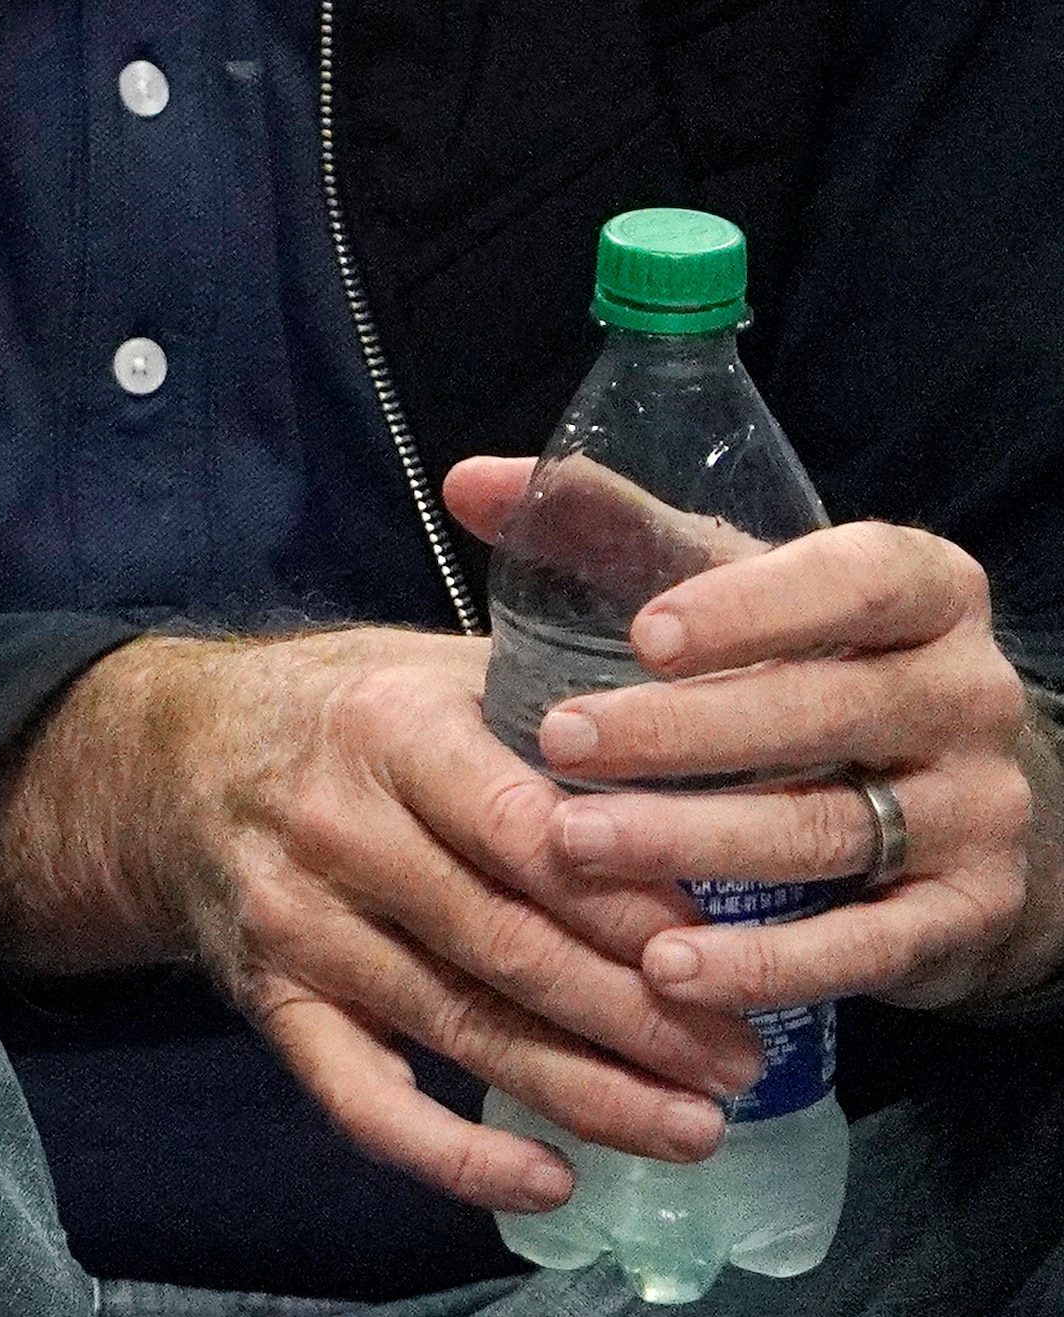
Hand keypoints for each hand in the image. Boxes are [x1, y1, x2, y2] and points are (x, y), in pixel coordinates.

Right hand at [0, 627, 761, 1211]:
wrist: (167, 757)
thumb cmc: (341, 710)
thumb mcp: (434, 666)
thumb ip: (560, 707)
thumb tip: (725, 744)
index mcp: (389, 732)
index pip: (525, 833)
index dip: (629, 907)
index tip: (727, 953)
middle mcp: (335, 830)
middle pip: (506, 947)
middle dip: (639, 1017)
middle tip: (743, 1063)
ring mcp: (297, 925)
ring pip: (459, 1028)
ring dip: (588, 1094)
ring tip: (696, 1130)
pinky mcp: (271, 1001)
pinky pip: (361, 1100)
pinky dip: (454, 1156)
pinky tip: (549, 1181)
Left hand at [452, 455, 1058, 1018]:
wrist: (956, 799)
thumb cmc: (806, 663)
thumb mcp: (736, 581)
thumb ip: (614, 528)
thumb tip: (471, 482)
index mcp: (926, 590)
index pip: (857, 581)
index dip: (754, 608)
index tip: (645, 635)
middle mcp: (970, 694)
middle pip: (827, 713)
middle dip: (685, 735)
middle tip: (558, 744)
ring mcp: (980, 810)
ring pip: (831, 830)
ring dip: (695, 844)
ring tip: (574, 848)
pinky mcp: (969, 914)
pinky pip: (866, 946)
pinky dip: (765, 962)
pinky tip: (666, 969)